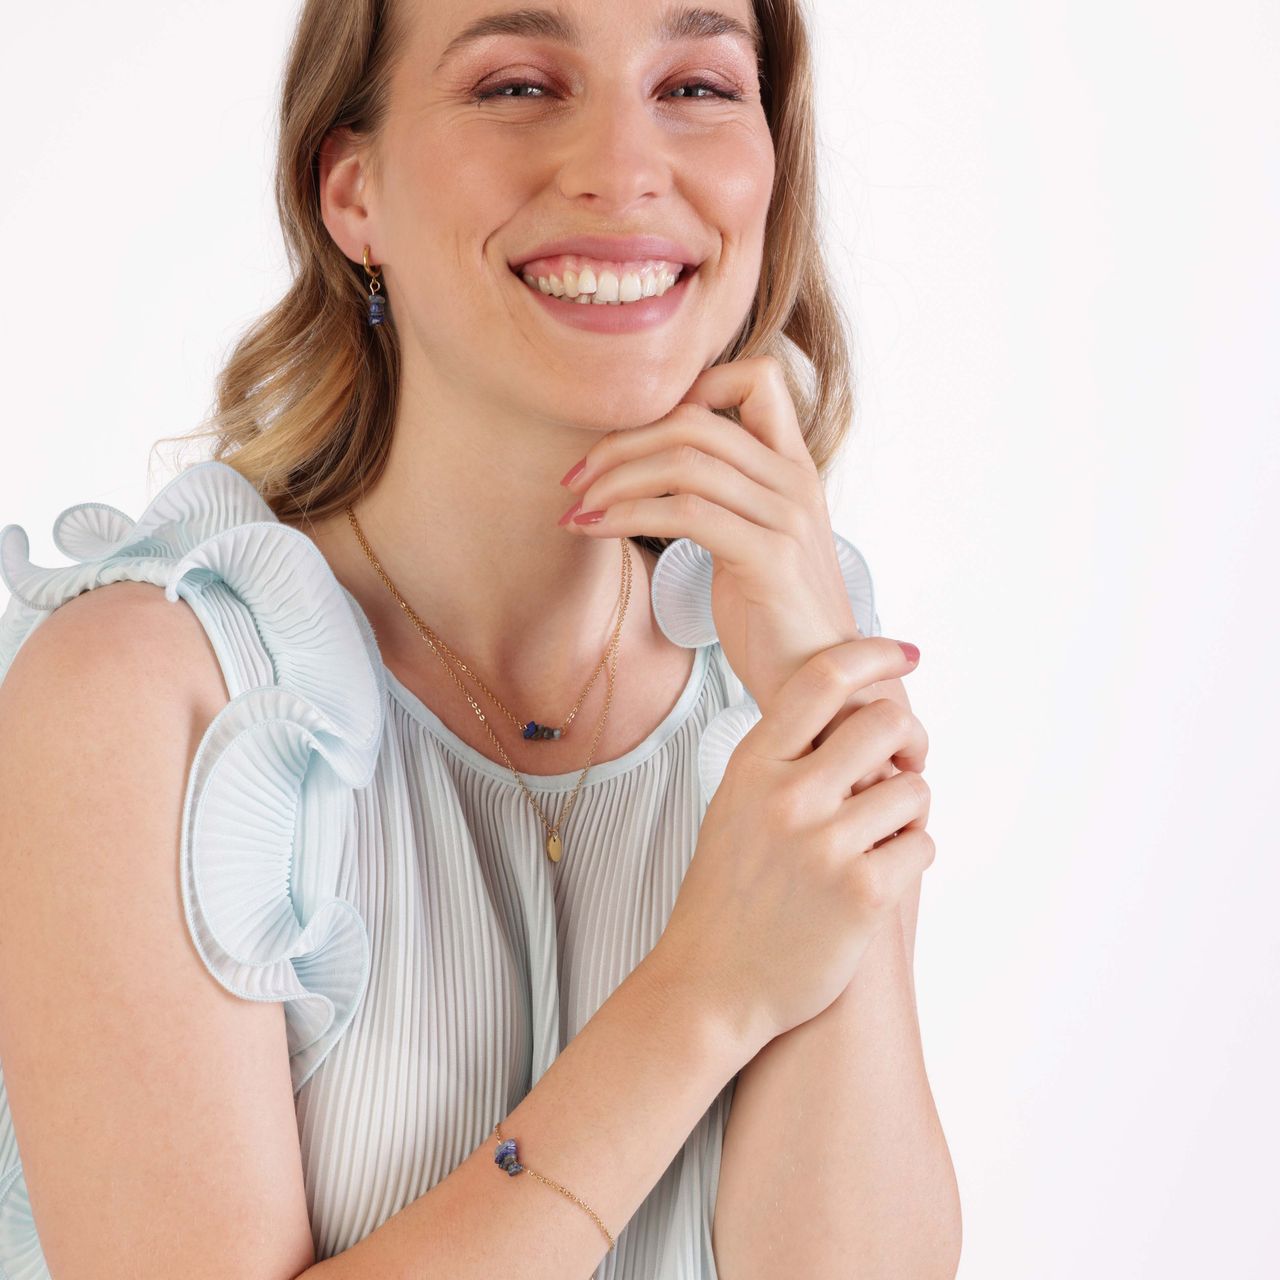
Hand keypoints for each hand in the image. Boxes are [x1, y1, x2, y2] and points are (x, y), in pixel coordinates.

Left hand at [559, 355, 922, 787]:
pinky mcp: (769, 557)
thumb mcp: (754, 543)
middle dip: (622, 441)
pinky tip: (594, 531)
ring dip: (615, 479)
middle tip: (575, 477)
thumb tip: (656, 476)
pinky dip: (628, 514)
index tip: (638, 432)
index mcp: (794, 469)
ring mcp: (786, 517)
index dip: (693, 386)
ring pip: (685, 463)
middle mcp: (795, 481)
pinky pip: (686, 513)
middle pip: (696, 420)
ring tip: (577, 508)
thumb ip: (725, 500)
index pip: (758, 378)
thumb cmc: (775, 620)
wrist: (823, 686)